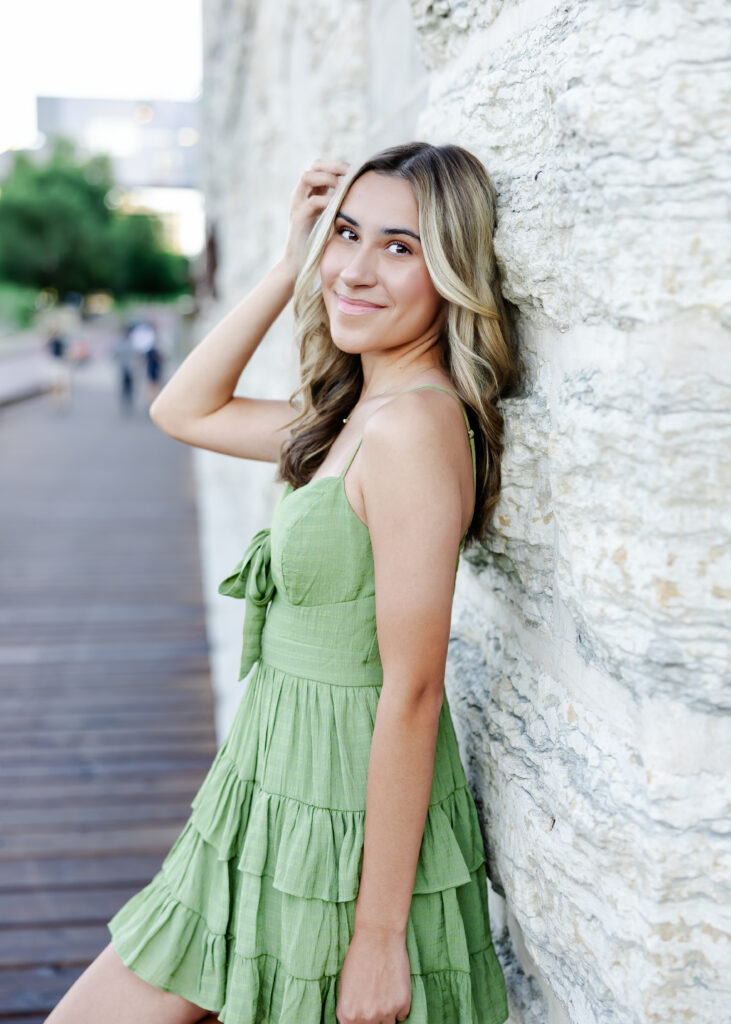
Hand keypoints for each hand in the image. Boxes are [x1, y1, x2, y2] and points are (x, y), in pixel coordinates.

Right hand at [281, 158, 349, 278]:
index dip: (338, 165)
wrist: (299, 264)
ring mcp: (297, 204)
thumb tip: (362, 197)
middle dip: (334, 165)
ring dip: (327, 177)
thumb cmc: (317, 243)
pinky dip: (328, 200)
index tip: (356, 170)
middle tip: (351, 172)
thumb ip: (339, 206)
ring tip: (342, 186)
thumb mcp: (330, 219)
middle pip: (314, 165)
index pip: (322, 166)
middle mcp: (301, 194)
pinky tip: (340, 206)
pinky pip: (313, 201)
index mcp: (310, 193)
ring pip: (308, 176)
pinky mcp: (298, 218)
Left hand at [336, 924, 411, 1023]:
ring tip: (383, 995)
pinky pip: (402, 1015)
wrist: (378, 936)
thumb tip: (355, 1020)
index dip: (358, 1021)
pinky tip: (394, 989)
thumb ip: (349, 1009)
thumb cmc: (358, 957)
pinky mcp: (402, 1004)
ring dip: (386, 1015)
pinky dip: (399, 1006)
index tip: (362, 1015)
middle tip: (374, 1001)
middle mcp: (366, 1018)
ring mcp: (386, 1012)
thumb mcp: (344, 986)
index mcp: (348, 1015)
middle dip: (372, 1019)